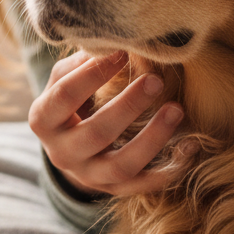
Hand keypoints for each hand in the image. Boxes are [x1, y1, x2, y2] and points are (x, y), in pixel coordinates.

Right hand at [29, 50, 191, 196]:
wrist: (68, 148)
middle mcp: (61, 153)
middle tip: (156, 80)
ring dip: (152, 138)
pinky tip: (191, 146)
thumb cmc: (70, 102)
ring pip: (121, 165)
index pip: (65, 96)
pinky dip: (170, 169)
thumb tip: (111, 42)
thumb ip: (80, 63)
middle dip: (129, 105)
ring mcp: (88, 176)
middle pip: (97, 132)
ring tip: (176, 110)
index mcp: (43, 120)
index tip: (122, 52)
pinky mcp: (113, 190)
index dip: (93, 73)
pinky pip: (144, 185)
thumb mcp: (63, 80)